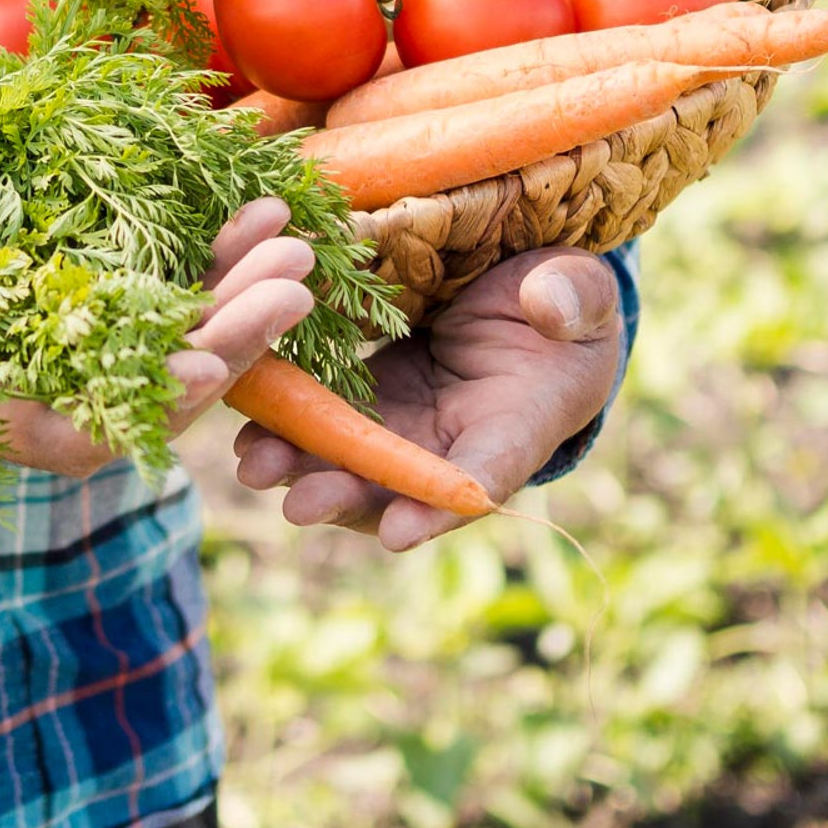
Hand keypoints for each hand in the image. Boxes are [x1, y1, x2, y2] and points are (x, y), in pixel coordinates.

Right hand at [0, 198, 314, 477]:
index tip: (213, 370)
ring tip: (293, 238)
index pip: (87, 431)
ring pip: (177, 338)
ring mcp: (73, 348)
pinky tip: (255, 211)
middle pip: (157, 384)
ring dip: (237, 294)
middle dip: (228, 337)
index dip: (152, 406)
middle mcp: (47, 391)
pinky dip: (210, 259)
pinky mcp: (84, 300)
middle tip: (292, 282)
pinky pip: (165, 292)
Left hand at [232, 247, 623, 549]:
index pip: (483, 478)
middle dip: (345, 495)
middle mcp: (451, 443)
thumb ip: (575, 301)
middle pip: (394, 485)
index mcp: (518, 428)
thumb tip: (549, 306)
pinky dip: (286, 422)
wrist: (526, 296)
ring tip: (254, 466)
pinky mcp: (368, 391)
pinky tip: (244, 423)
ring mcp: (404, 423)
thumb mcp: (583, 297)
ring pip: (348, 457)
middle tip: (299, 504)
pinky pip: (325, 413)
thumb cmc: (568, 306)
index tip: (397, 531)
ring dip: (300, 466)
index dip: (439, 508)